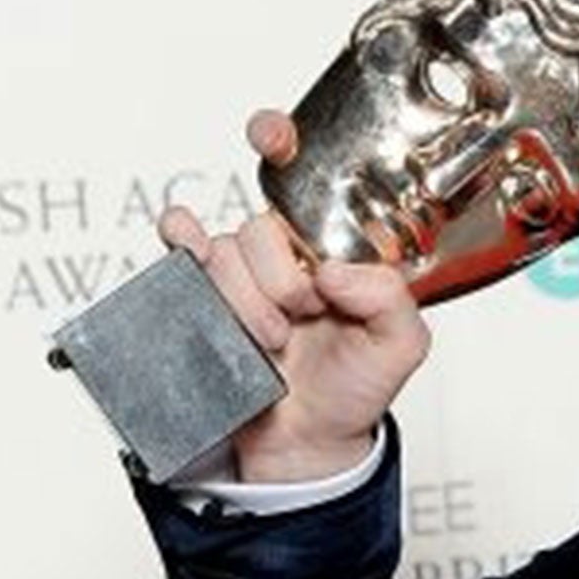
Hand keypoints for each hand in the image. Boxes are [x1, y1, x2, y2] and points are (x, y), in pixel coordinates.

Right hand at [157, 110, 429, 482]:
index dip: (282, 141)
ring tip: (274, 341)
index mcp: (335, 247)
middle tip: (302, 320)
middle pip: (260, 228)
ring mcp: (241, 271)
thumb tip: (334, 269)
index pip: (307, 176)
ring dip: (247, 306)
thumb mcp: (401, 344)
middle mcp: (286, 250)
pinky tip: (194, 263)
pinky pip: (177, 251)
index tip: (271, 136)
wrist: (306, 442)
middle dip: (282, 284)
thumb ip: (391, 298)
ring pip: (222, 253)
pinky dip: (182, 251)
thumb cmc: (354, 387)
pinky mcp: (202, 295)